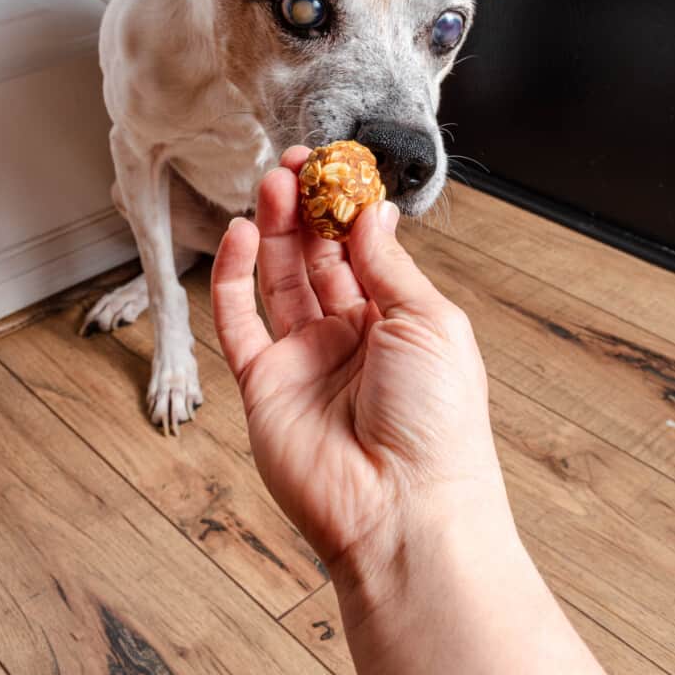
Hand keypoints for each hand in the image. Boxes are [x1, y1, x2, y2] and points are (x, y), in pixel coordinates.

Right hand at [211, 146, 501, 575]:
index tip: (336, 167)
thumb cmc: (438, 422)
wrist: (405, 510)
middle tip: (296, 164)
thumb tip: (372, 213)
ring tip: (273, 183)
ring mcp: (305, 359)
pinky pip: (240, 321)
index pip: (364, 249)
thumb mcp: (430, 322)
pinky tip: (245, 234)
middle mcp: (349, 336)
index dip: (347, 207)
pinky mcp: (264, 384)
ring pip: (280, 278)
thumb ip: (389, 265)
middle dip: (307, 208)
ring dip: (275, 228)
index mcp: (397, 321)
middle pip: (318, 257)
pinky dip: (235, 276)